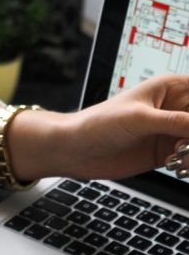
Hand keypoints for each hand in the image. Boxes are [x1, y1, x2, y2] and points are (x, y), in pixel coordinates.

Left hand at [10, 74, 188, 181]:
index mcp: (171, 88)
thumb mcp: (140, 119)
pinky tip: (175, 166)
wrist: (76, 150)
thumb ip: (175, 122)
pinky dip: (188, 164)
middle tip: (184, 146)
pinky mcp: (164, 153)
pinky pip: (188, 158)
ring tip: (179, 158)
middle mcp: (174, 109)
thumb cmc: (100, 124)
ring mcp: (170, 132)